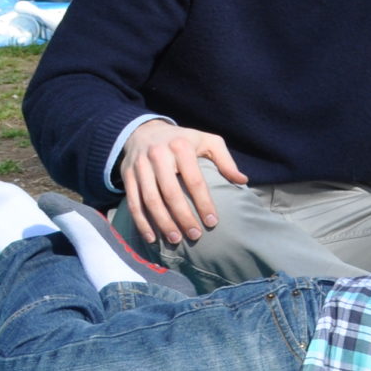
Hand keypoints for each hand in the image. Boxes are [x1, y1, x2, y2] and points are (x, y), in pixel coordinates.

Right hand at [118, 121, 249, 247]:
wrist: (144, 131)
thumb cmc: (183, 140)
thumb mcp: (207, 141)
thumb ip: (225, 160)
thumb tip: (242, 180)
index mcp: (181, 147)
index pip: (194, 180)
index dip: (203, 203)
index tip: (212, 222)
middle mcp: (158, 155)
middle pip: (170, 193)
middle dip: (183, 217)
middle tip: (195, 235)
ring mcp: (140, 166)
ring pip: (150, 200)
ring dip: (162, 223)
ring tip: (176, 240)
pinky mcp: (127, 176)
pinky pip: (133, 202)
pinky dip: (141, 222)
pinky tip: (152, 237)